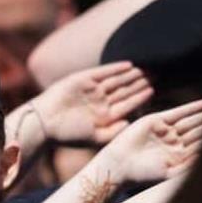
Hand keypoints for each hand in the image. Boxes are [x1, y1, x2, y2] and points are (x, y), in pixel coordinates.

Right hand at [35, 62, 151, 143]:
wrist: (44, 124)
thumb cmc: (68, 135)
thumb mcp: (95, 137)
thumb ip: (114, 131)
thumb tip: (131, 122)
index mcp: (105, 115)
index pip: (127, 103)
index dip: (141, 97)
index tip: (155, 90)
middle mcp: (100, 101)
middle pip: (125, 89)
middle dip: (140, 82)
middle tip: (158, 74)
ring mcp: (92, 89)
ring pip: (116, 80)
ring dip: (131, 75)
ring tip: (146, 68)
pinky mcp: (82, 79)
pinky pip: (102, 72)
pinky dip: (115, 68)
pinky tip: (129, 65)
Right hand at [96, 100, 201, 182]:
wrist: (120, 164)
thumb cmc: (143, 175)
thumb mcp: (170, 173)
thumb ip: (190, 166)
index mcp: (178, 158)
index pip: (200, 146)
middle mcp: (173, 144)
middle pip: (197, 132)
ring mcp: (165, 132)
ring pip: (189, 122)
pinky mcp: (156, 121)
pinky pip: (177, 113)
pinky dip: (190, 108)